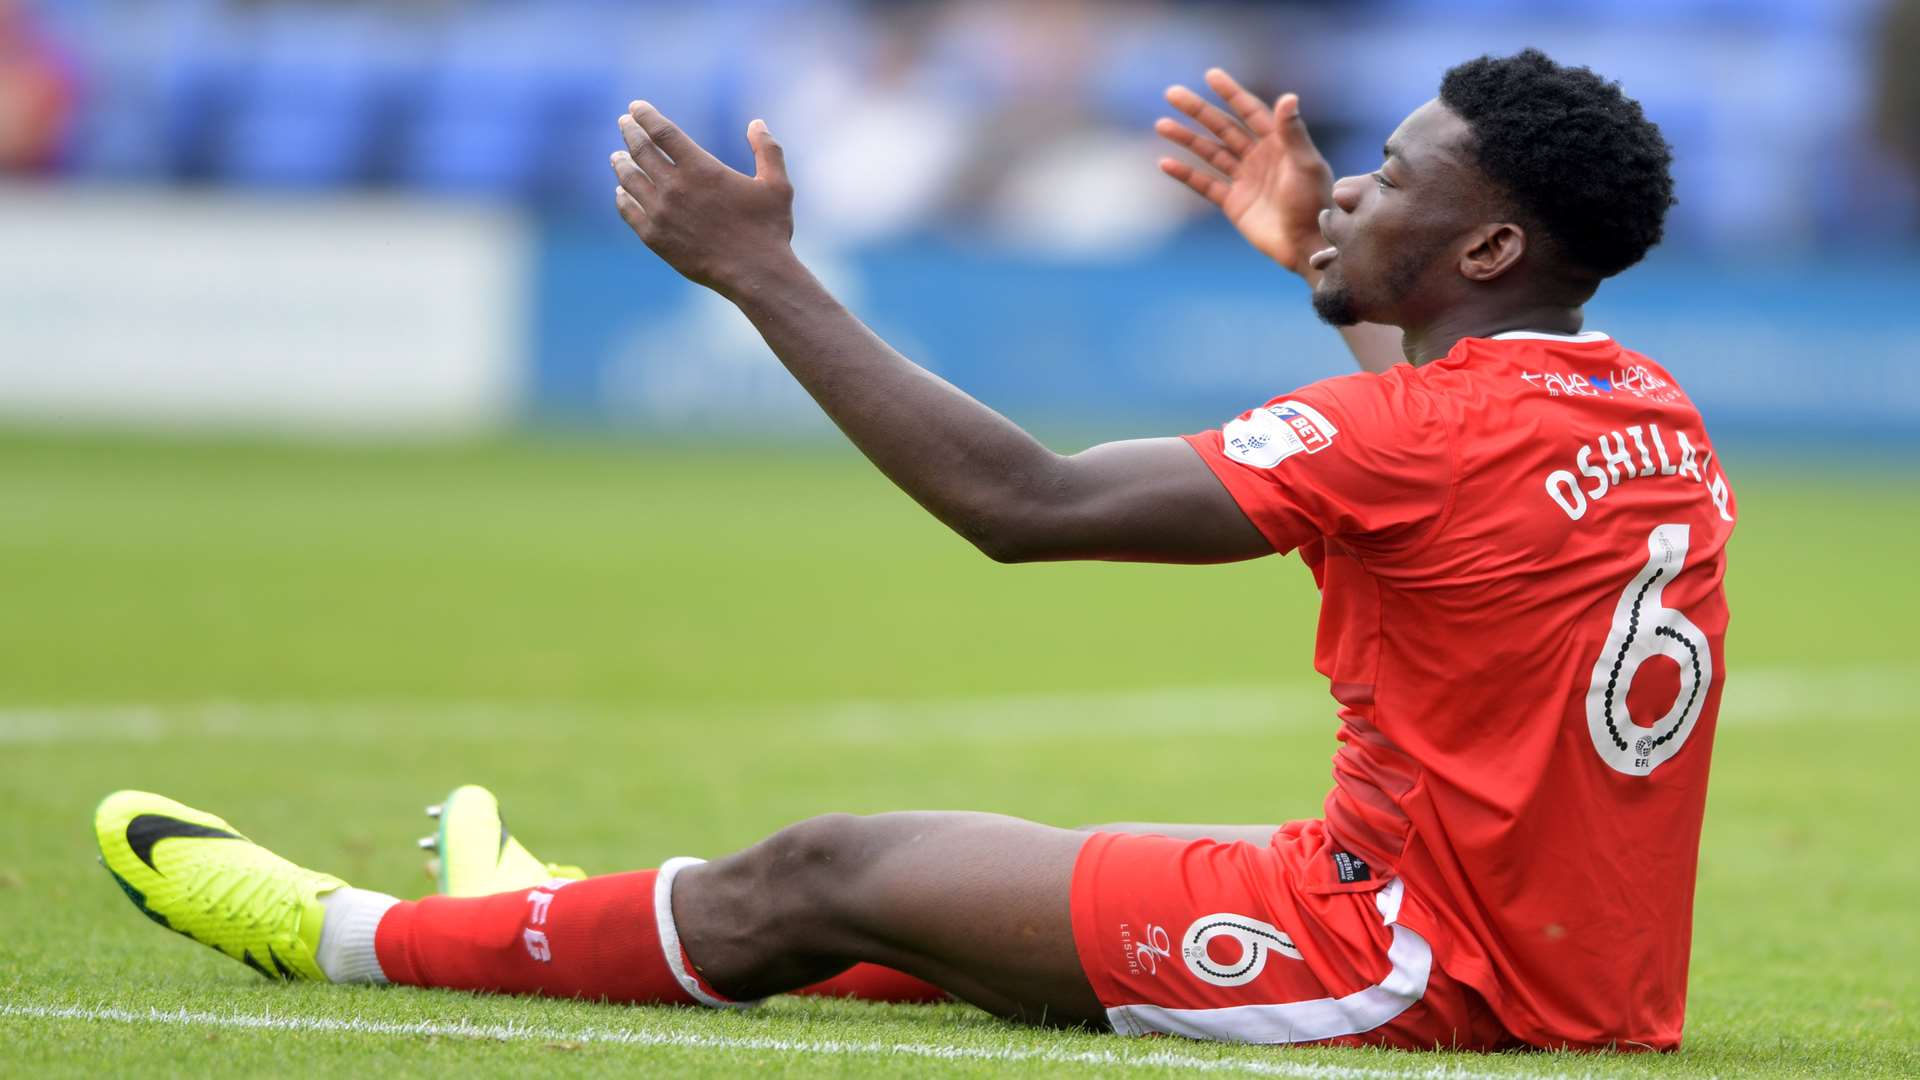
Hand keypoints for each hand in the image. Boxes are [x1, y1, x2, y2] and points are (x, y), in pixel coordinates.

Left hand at [611, 101, 794, 298]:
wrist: (755, 273)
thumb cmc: (769, 229)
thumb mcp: (777, 185)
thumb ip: (767, 149)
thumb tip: (756, 123)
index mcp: (701, 168)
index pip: (662, 132)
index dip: (646, 115)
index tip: (635, 107)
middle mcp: (675, 187)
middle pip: (641, 150)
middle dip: (630, 132)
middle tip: (624, 124)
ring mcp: (661, 213)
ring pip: (630, 179)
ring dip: (621, 163)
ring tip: (617, 157)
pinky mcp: (654, 238)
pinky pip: (629, 211)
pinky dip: (622, 197)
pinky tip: (621, 192)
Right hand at [1155, 69, 1331, 277]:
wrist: (1306, 244)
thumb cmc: (1314, 203)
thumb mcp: (1306, 164)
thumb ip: (1293, 132)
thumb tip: (1287, 96)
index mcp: (1278, 143)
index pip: (1250, 111)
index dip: (1230, 93)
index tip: (1210, 76)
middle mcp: (1258, 157)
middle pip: (1222, 127)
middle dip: (1198, 111)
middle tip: (1172, 93)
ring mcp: (1244, 179)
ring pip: (1209, 152)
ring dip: (1186, 138)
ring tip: (1161, 124)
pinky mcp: (1233, 203)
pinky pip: (1204, 184)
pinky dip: (1185, 174)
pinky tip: (1165, 163)